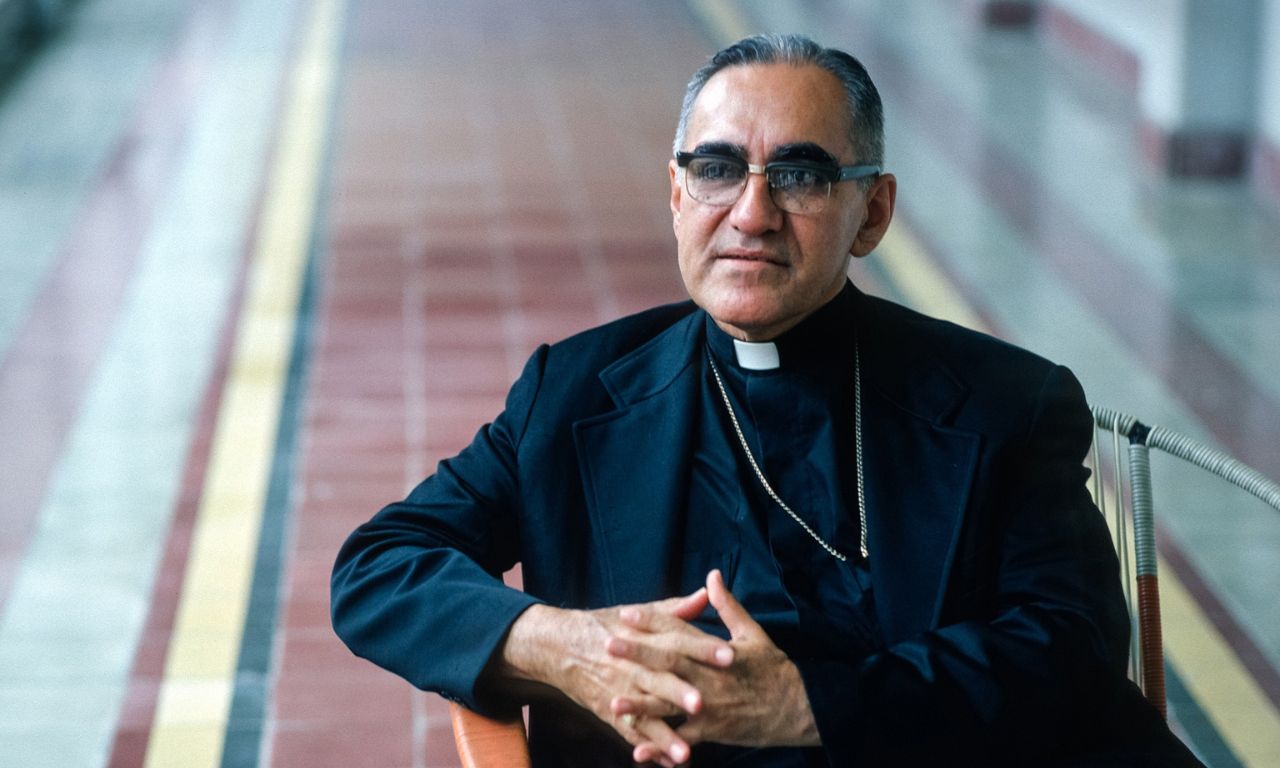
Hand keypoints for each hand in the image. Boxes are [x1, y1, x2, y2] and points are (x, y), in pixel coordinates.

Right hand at [496, 588, 733, 765]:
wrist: (558, 645)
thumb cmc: (605, 627)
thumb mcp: (637, 614)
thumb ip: (675, 609)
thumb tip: (707, 593)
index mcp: (642, 638)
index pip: (677, 641)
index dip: (703, 649)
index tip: (730, 655)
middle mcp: (630, 666)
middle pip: (658, 680)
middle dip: (680, 693)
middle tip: (702, 704)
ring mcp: (618, 692)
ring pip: (644, 714)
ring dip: (664, 734)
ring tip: (685, 751)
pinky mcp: (609, 712)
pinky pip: (631, 733)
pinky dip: (650, 749)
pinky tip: (671, 763)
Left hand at [611, 570, 819, 761]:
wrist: (798, 709)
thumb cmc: (774, 669)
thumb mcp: (752, 633)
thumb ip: (727, 606)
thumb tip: (711, 575)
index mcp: (715, 652)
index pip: (679, 631)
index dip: (652, 621)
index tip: (626, 614)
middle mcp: (709, 678)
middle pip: (668, 663)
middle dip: (637, 655)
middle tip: (607, 645)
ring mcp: (710, 706)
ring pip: (670, 705)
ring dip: (640, 705)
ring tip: (612, 703)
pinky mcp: (713, 731)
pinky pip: (682, 741)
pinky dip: (659, 747)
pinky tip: (636, 751)